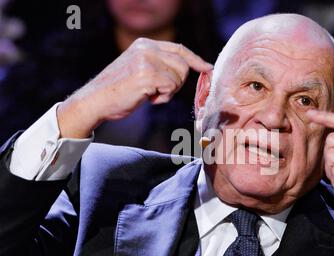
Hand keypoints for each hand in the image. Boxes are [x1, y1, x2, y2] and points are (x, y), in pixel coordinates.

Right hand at [57, 38, 212, 137]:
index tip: (207, 68)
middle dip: (176, 84)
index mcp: (145, 44)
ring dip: (168, 92)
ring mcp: (147, 60)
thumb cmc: (117, 92)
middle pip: (183, 66)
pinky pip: (170, 88)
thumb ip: (158, 65)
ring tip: (149, 94)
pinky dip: (162, 98)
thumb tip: (184, 70)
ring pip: (178, 77)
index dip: (195, 60)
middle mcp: (146, 48)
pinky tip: (146, 99)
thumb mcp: (138, 69)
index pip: (179, 49)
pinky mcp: (147, 75)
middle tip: (158, 93)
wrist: (95, 101)